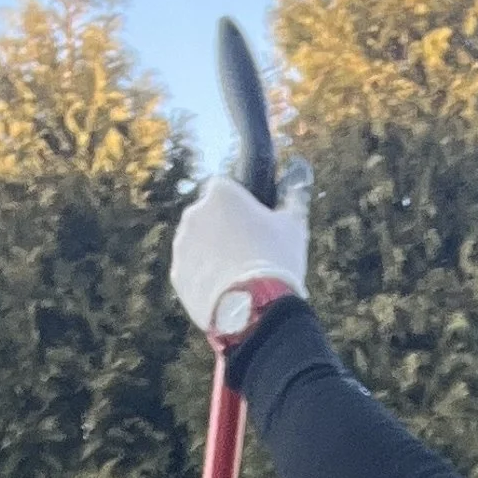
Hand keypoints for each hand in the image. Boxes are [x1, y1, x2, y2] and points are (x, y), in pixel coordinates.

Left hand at [171, 171, 308, 338]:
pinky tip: (227, 292)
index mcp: (221, 192)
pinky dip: (205, 278)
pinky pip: (192, 270)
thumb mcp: (293, 225)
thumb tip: (300, 169)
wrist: (254, 308)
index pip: (226, 189)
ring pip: (198, 244)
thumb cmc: (276, 260)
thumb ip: (293, 194)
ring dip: (213, 254)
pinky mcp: (178, 273)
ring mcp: (182, 244)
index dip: (241, 206)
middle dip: (224, 230)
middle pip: (209, 216)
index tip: (254, 224)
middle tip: (250, 253)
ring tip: (239, 277)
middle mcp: (194, 212)